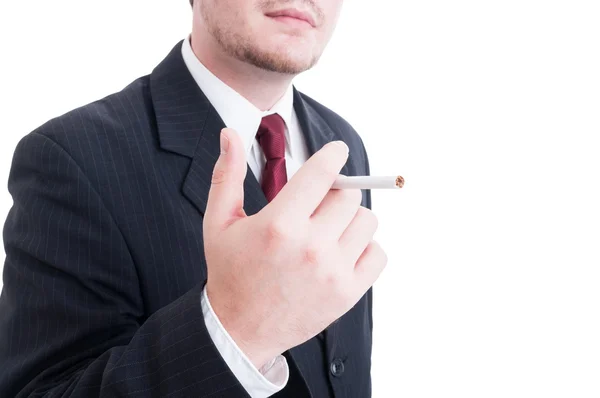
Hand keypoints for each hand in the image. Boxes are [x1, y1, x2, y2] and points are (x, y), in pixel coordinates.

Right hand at [203, 128, 386, 368]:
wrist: (238, 329)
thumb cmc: (230, 273)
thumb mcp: (219, 222)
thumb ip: (227, 174)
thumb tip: (230, 135)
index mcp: (279, 224)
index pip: (322, 173)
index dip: (333, 155)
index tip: (337, 152)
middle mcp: (311, 246)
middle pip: (348, 195)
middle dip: (334, 193)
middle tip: (318, 205)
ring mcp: (333, 271)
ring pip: (367, 221)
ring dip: (350, 219)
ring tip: (328, 230)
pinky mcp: (348, 292)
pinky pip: (378, 254)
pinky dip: (364, 248)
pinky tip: (342, 251)